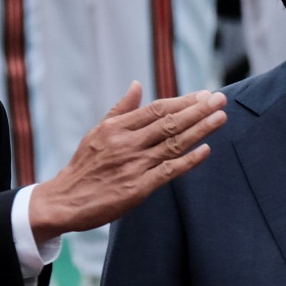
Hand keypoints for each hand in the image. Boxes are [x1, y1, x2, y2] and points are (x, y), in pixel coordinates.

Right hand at [29, 83, 226, 237]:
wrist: (65, 200)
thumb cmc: (84, 166)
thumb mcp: (97, 131)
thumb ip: (120, 109)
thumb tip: (137, 84)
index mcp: (117, 127)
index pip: (157, 109)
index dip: (183, 101)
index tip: (204, 94)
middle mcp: (127, 143)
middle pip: (169, 122)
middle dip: (198, 110)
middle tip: (220, 99)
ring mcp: (133, 165)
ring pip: (173, 144)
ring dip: (200, 130)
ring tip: (220, 118)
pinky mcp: (138, 188)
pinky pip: (168, 171)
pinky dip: (188, 160)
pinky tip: (206, 150)